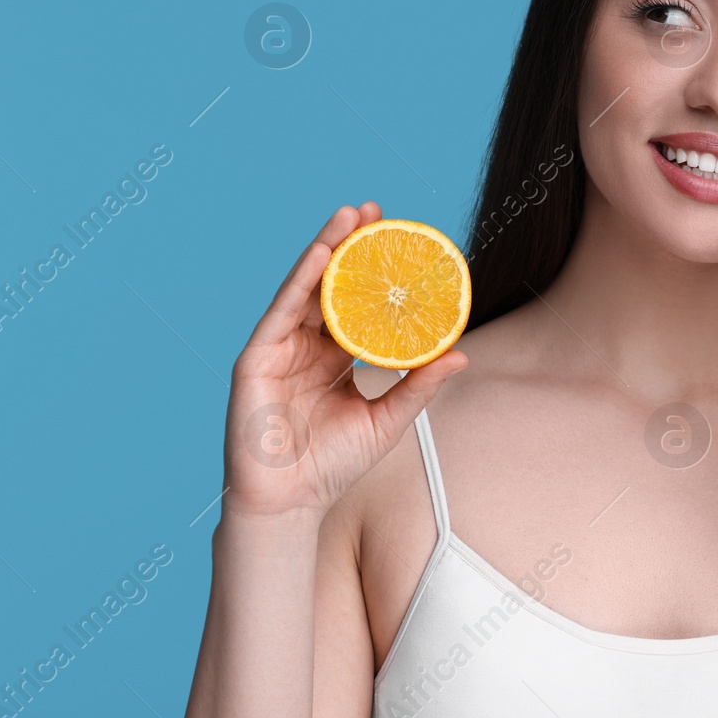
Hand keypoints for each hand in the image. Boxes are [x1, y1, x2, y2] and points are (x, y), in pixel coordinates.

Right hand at [222, 202, 468, 520]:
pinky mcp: (256, 359)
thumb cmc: (335, 465)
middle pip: (330, 286)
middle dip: (350, 247)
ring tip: (351, 216)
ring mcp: (280, 349)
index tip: (403, 241)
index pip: (358, 304)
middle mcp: (306, 346)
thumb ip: (418, 385)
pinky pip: (281, 312)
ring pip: (305, 289)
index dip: (376, 273)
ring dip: (327, 248)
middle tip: (376, 212)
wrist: (292, 504)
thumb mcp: (388, 419)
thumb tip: (461, 354)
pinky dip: (300, 280)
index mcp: (335, 357)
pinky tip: (321, 253)